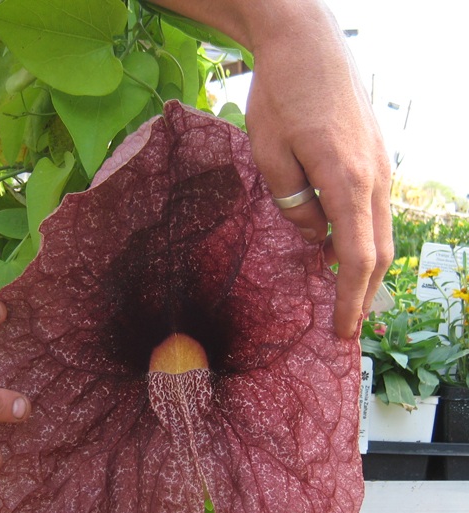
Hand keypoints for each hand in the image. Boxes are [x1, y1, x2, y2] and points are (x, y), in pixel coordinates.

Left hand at [148, 0, 393, 338]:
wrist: (307, 43)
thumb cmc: (280, 97)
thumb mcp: (270, 157)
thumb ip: (293, 204)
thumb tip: (315, 236)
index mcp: (347, 181)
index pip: (357, 257)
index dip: (349, 299)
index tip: (340, 331)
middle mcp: (375, 176)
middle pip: (379, 253)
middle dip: (363, 295)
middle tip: (346, 328)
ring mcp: (381, 164)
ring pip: (381, 231)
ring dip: (366, 270)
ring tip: (347, 300)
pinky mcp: (375, 155)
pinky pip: (374, 210)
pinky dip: (364, 240)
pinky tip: (344, 253)